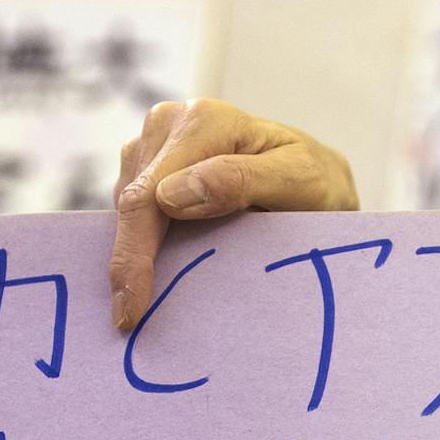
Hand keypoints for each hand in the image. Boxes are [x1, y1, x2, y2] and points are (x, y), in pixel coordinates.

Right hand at [109, 98, 358, 328]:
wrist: (315, 179)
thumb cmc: (315, 181)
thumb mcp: (300, 181)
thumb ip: (242, 180)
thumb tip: (174, 195)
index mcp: (203, 121)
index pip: (150, 195)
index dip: (135, 254)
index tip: (133, 307)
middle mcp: (170, 123)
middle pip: (130, 203)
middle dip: (126, 262)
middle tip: (127, 318)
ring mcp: (154, 143)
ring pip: (124, 209)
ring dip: (135, 253)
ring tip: (147, 297)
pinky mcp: (147, 165)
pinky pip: (130, 209)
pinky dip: (139, 243)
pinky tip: (152, 272)